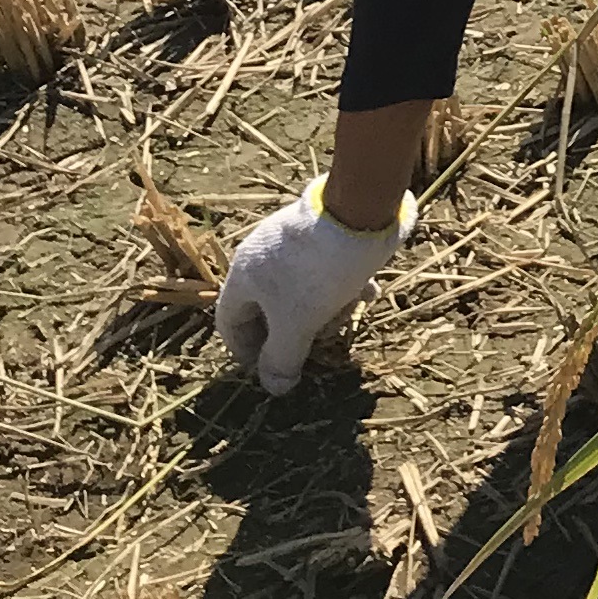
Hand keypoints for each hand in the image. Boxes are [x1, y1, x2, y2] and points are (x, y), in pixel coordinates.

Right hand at [213, 180, 409, 393]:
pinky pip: (325, 269)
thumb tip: (275, 388)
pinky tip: (368, 291)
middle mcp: (261, 256)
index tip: (272, 369)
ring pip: (300, 291)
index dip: (246, 352)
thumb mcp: (297, 325)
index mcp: (243, 276)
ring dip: (324, 310)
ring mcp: (292, 241)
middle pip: (268, 309)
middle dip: (296, 331)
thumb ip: (282, 360)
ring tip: (348, 311)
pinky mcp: (322, 231)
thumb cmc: (316, 273)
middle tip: (320, 341)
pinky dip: (342, 286)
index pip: (228, 322)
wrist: (358, 210)